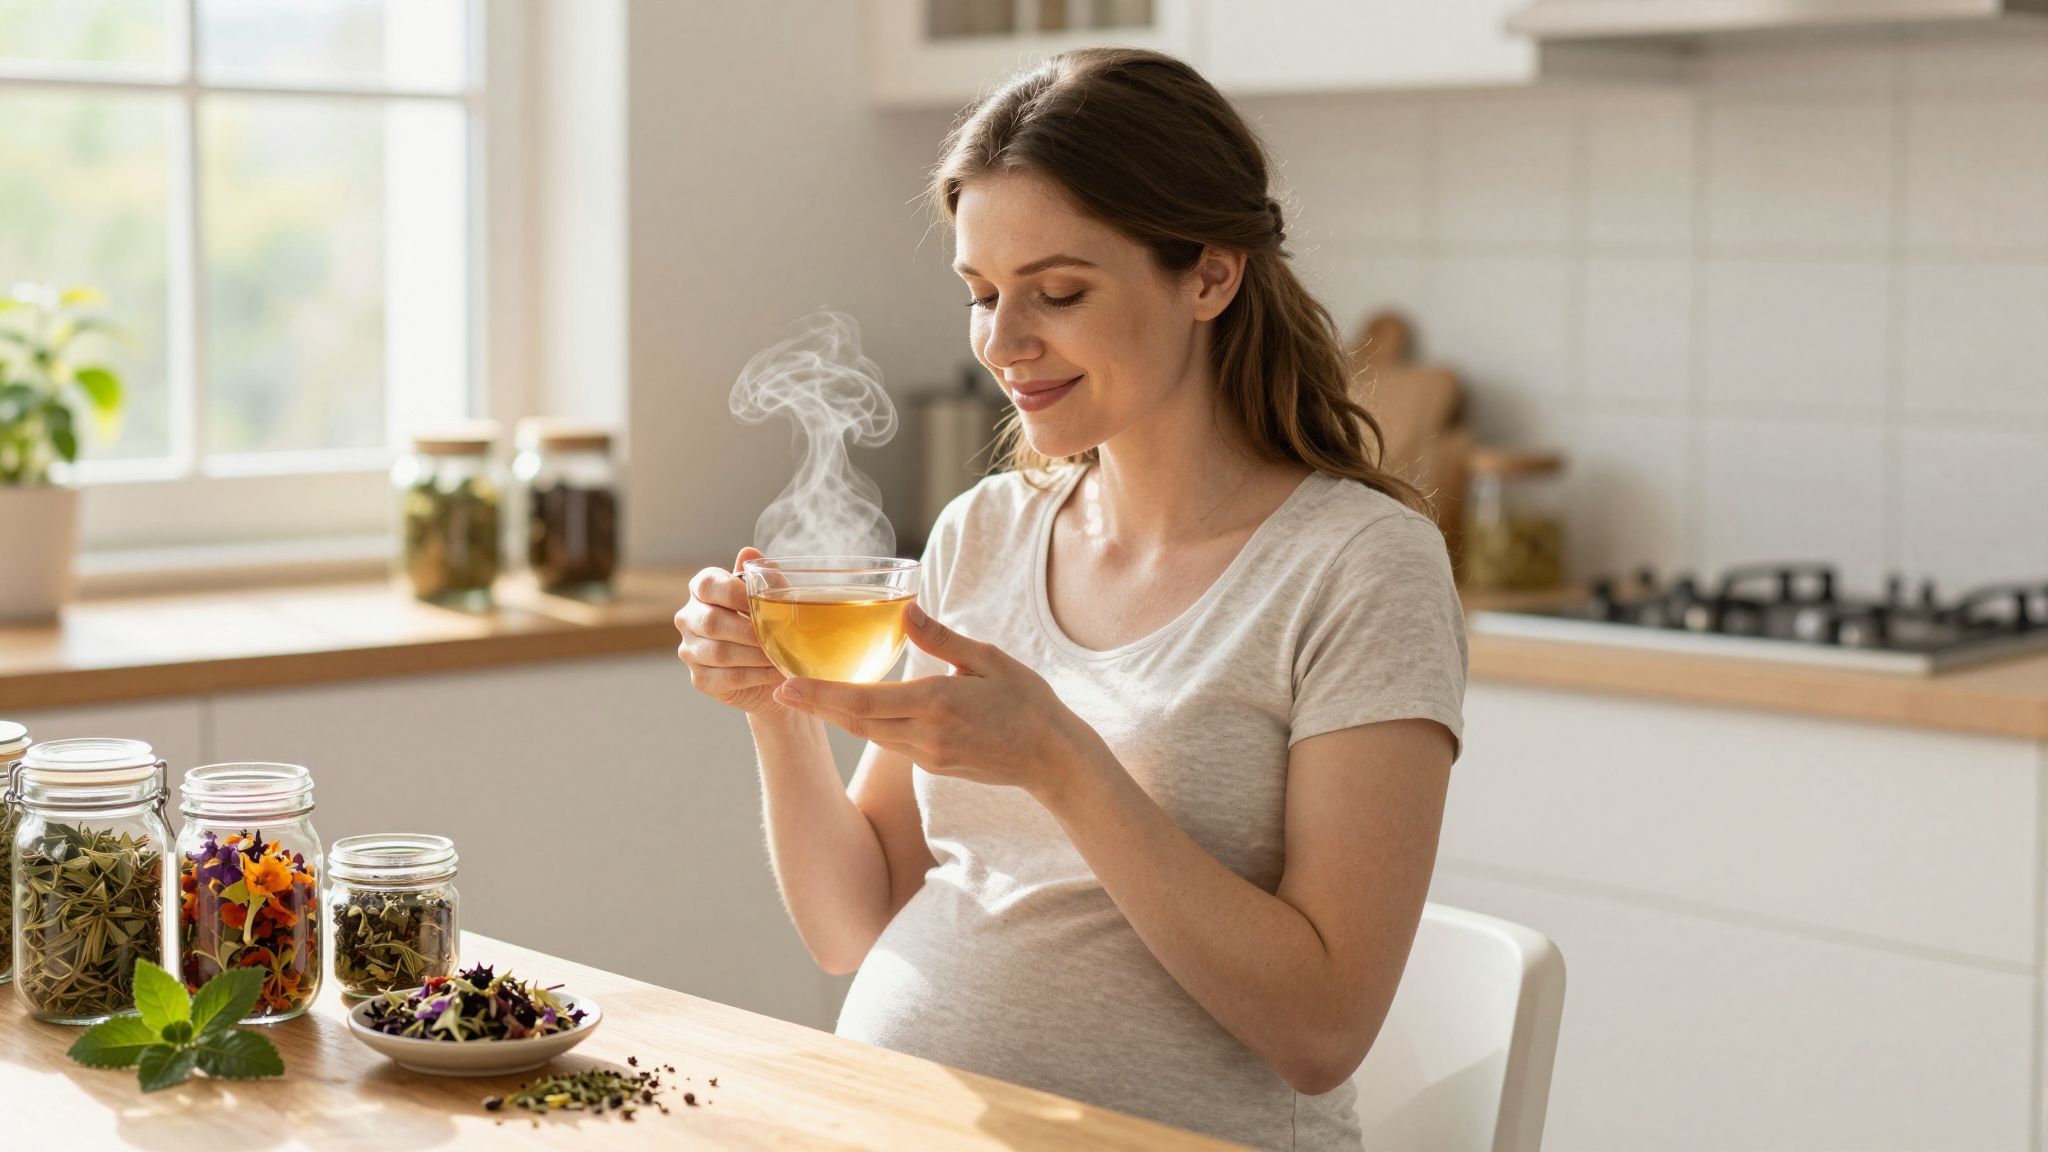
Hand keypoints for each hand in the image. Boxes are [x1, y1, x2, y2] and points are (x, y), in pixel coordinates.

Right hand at [676, 546, 788, 717]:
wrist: (769, 668)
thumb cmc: (767, 622)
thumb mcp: (771, 597)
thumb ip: (763, 577)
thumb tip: (749, 552)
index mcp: (702, 589)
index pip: (707, 584)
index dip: (735, 592)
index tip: (763, 602)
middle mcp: (688, 618)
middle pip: (711, 622)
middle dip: (750, 630)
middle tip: (778, 635)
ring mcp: (690, 650)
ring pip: (719, 652)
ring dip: (756, 655)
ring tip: (782, 654)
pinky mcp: (700, 679)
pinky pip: (726, 677)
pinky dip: (756, 675)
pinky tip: (775, 671)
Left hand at [772, 602, 1109, 798]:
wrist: (1052, 760)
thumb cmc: (1028, 703)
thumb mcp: (990, 660)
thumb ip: (943, 639)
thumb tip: (906, 612)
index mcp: (936, 704)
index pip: (863, 700)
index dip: (820, 694)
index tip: (785, 685)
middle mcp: (925, 735)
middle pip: (855, 720)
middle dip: (817, 704)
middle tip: (781, 687)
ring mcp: (927, 756)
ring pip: (870, 733)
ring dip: (839, 714)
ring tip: (808, 694)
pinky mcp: (933, 766)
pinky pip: (891, 741)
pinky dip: (868, 723)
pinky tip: (857, 708)